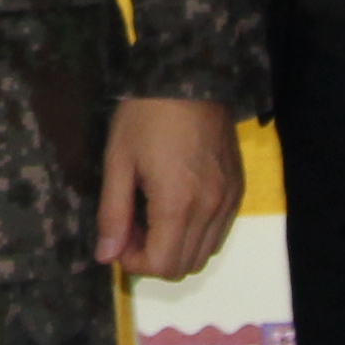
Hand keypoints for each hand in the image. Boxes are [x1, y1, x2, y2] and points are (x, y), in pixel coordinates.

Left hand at [97, 96, 244, 280]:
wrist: (189, 77)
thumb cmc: (145, 115)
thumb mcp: (118, 160)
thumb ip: (112, 213)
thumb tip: (106, 257)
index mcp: (178, 204)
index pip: (161, 265)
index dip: (134, 262)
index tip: (119, 236)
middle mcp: (211, 209)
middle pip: (184, 267)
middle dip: (153, 257)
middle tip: (133, 225)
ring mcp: (229, 200)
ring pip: (205, 253)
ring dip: (176, 247)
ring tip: (153, 214)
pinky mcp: (238, 189)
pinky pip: (220, 232)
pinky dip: (197, 233)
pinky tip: (178, 205)